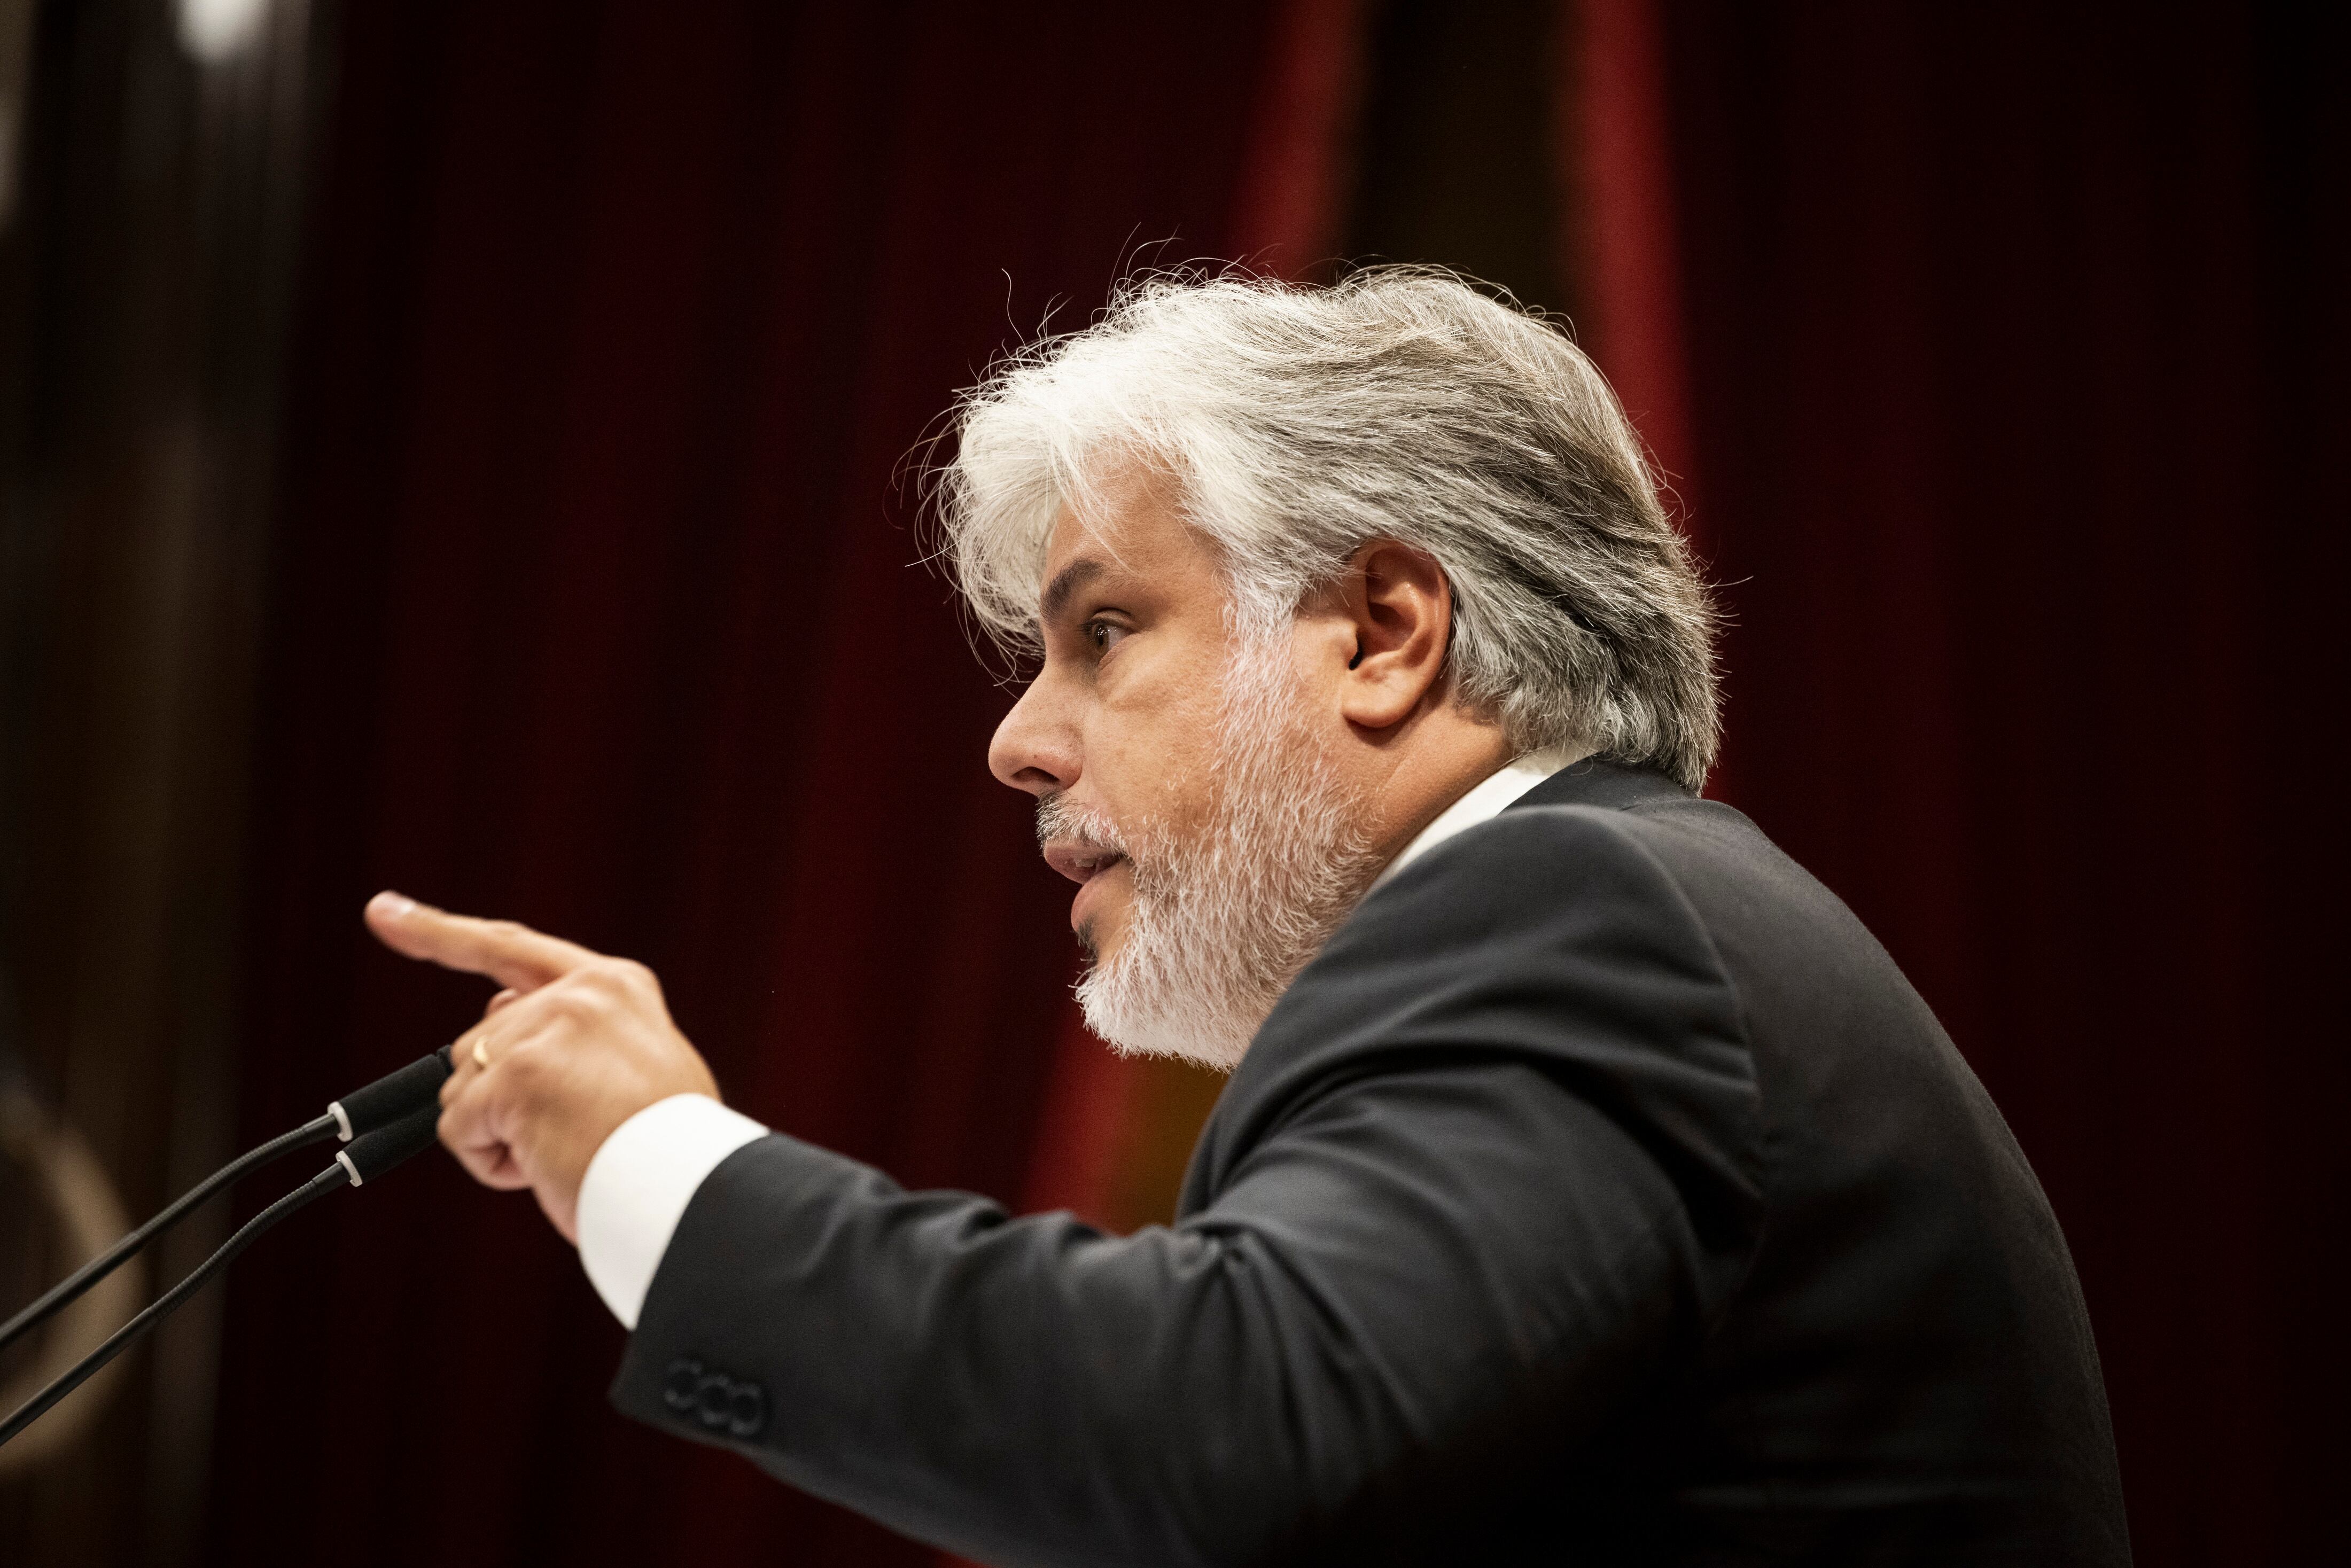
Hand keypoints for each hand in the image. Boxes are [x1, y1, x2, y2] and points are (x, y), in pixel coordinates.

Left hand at [363, 891, 719, 1242]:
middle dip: (498, 1099)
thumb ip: (573, 1029)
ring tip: (569, 1151)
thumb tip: (495, 1005)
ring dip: (499, 1134)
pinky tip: (544, 1166)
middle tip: (570, 1135)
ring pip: (463, 1089)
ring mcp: (545, 1029)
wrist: (691, 1189)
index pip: (511, 947)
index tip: (384, 912)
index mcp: (615, 985)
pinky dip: (489, 1162)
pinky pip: (459, 1129)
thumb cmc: (667, 1148)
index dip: (440, 932)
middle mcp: (580, 993)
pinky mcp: (515, 1075)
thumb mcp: (635, 1064)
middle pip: (480, 1044)